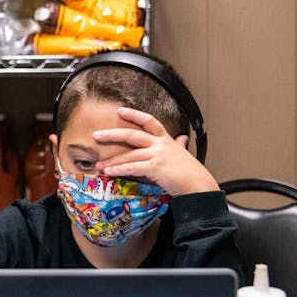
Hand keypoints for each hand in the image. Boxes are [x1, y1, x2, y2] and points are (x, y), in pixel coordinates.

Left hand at [92, 106, 218, 196]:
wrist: (199, 185)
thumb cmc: (191, 172)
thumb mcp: (184, 154)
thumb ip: (179, 145)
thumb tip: (183, 138)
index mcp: (166, 139)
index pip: (148, 121)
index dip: (134, 114)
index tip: (119, 110)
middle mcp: (160, 144)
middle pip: (132, 134)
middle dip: (112, 134)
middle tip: (96, 135)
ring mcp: (158, 155)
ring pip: (129, 154)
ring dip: (112, 160)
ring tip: (98, 165)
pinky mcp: (155, 168)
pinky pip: (132, 168)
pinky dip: (119, 170)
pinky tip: (109, 172)